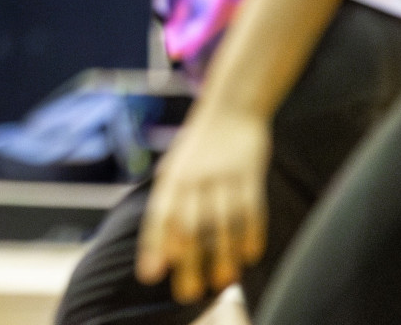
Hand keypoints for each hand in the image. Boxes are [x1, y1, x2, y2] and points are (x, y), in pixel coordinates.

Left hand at [136, 106, 271, 302]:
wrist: (231, 108)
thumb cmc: (200, 146)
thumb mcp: (176, 167)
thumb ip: (170, 202)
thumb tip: (163, 246)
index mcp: (172, 177)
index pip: (159, 215)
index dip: (154, 247)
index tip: (150, 275)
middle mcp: (195, 177)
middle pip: (190, 225)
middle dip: (187, 262)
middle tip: (187, 293)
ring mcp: (223, 175)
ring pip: (222, 222)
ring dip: (222, 255)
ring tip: (221, 282)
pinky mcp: (250, 173)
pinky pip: (251, 208)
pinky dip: (251, 234)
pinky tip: (250, 256)